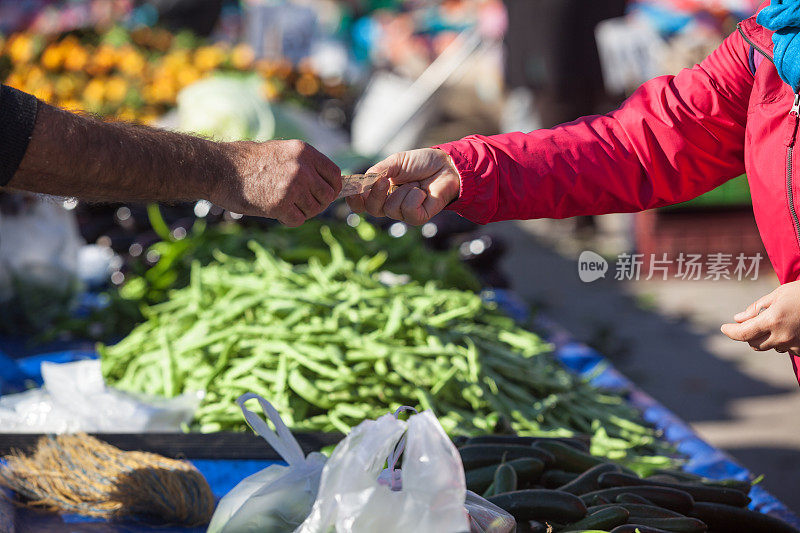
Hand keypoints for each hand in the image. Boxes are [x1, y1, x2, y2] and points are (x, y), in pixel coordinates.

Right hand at [214, 140, 340, 225]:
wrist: (218, 168)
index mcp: (304, 151)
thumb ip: (302, 164)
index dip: (331, 188)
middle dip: (317, 203)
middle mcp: (302, 168)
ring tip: (284, 206)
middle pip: (327, 195)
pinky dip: (289, 220)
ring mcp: (292, 186)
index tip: (322, 194)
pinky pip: (298, 220)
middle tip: (301, 204)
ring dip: (302, 212)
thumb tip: (323, 183)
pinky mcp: (280, 205)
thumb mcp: (279, 151)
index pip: (334, 174)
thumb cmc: (245, 161)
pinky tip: (276, 212)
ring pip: (314, 210)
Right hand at [346, 148, 459, 225]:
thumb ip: (377, 172)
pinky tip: (422, 192)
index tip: (353, 190)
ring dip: (402, 191)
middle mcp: (389, 204)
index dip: (354, 199)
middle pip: (371, 208)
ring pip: (390, 209)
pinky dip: (414, 197)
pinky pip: (408, 211)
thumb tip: (362, 182)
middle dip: (376, 194)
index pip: (361, 203)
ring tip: (415, 184)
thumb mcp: (395, 162)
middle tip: (385, 181)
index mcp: (381, 192)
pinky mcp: (418, 217)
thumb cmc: (421, 163)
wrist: (446, 166)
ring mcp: (403, 213)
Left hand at [721, 281, 799, 354]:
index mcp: (773, 320)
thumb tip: (738, 319)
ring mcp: (795, 344)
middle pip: (754, 344)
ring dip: (766, 338)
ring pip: (770, 347)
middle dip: (748, 335)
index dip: (730, 331)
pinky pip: (786, 349)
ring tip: (776, 321)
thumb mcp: (777, 294)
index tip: (724, 328)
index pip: (743, 334)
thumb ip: (756, 308)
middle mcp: (782, 336)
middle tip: (749, 323)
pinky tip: (789, 328)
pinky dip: (782, 340)